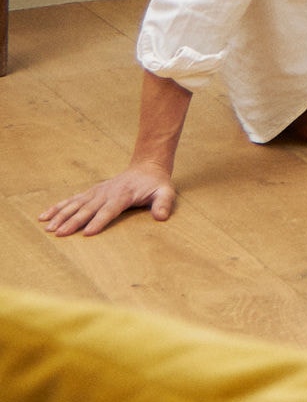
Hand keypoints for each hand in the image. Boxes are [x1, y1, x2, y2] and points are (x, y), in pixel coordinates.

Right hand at [39, 166, 176, 237]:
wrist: (146, 167)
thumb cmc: (156, 184)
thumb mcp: (166, 192)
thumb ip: (164, 204)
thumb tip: (161, 217)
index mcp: (123, 195)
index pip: (109, 210)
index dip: (99, 221)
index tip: (87, 233)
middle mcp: (106, 193)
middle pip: (88, 209)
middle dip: (73, 221)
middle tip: (59, 234)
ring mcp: (96, 192)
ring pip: (76, 204)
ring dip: (61, 215)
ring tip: (48, 228)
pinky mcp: (90, 192)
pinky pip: (71, 200)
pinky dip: (57, 207)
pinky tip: (44, 215)